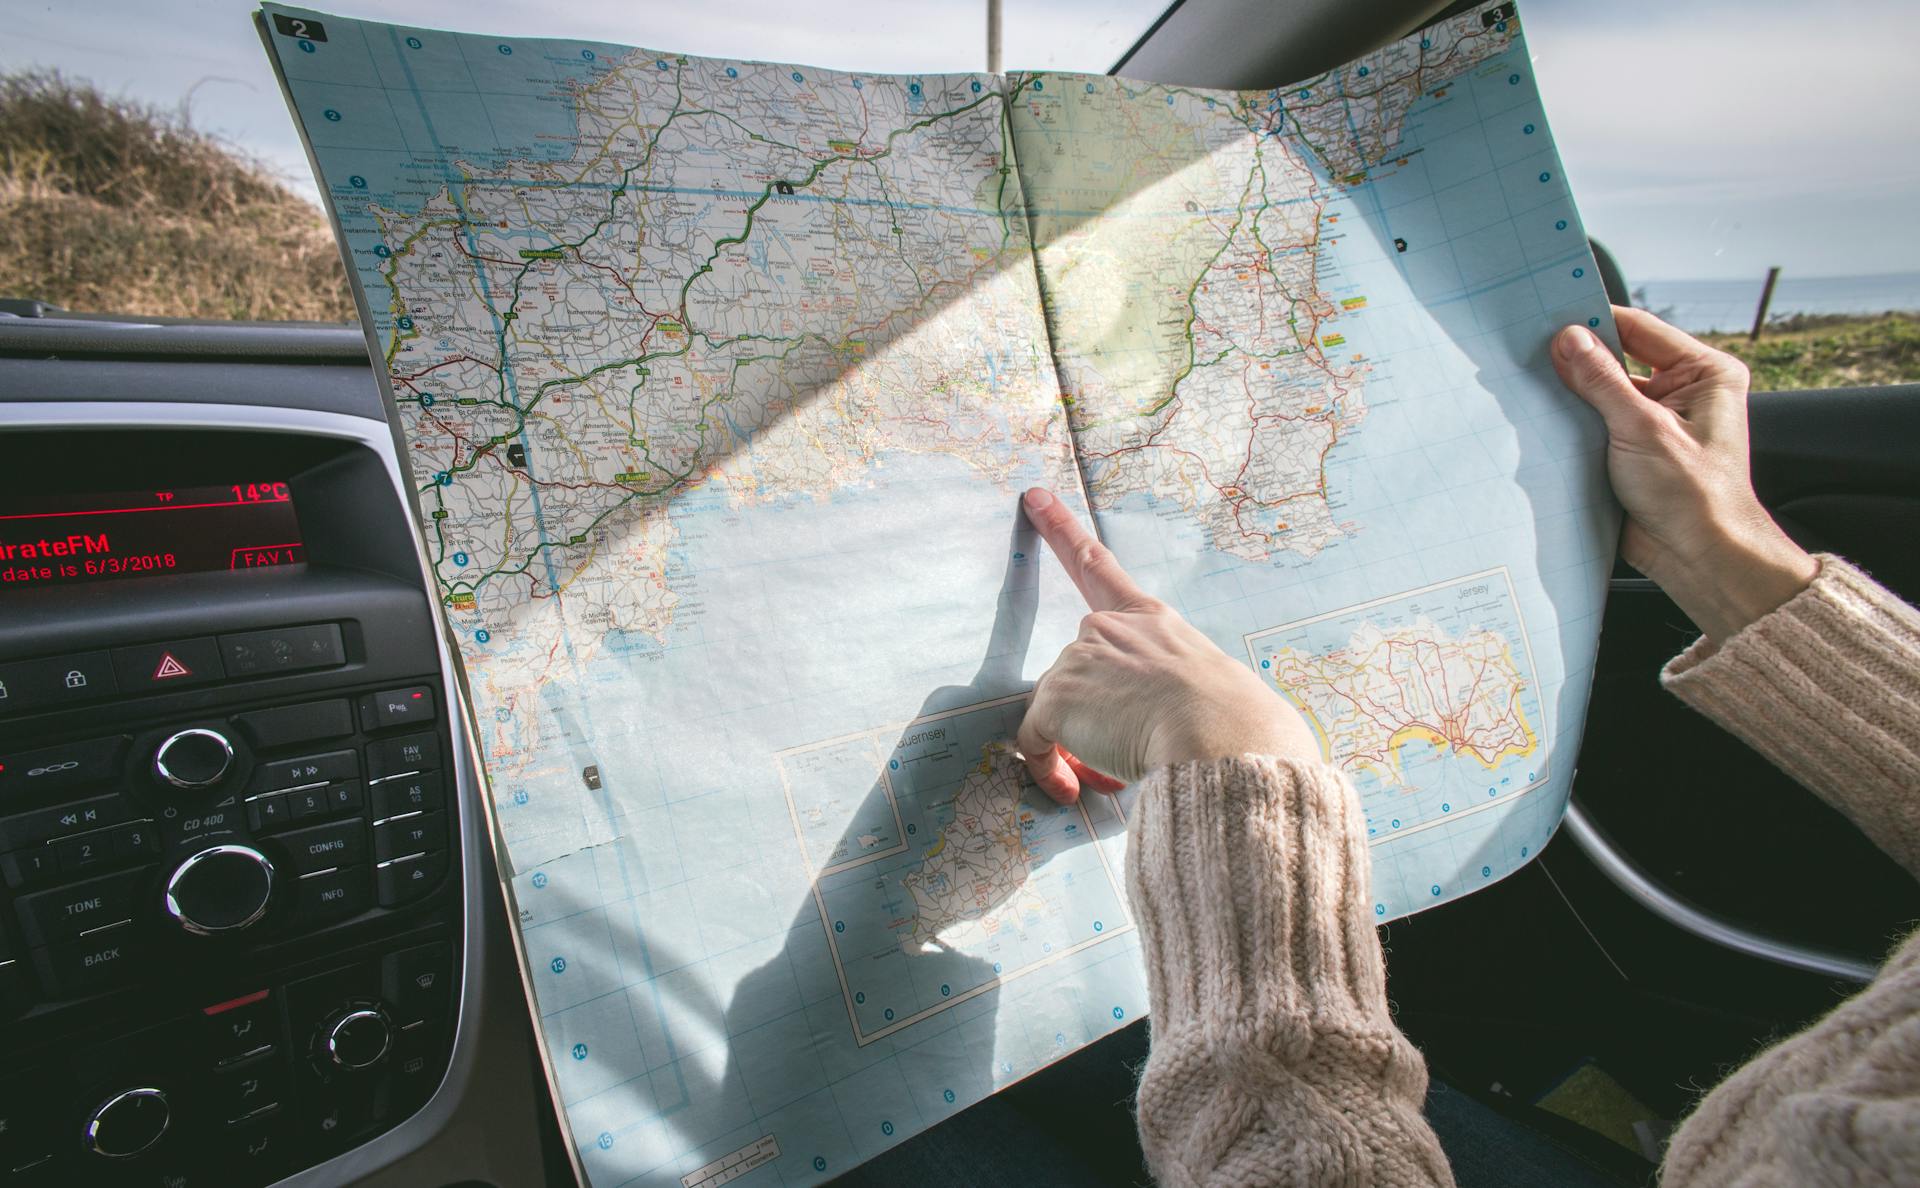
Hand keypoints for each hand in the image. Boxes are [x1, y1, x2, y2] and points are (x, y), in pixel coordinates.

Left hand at [1014, 487, 1319, 802]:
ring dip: (1079, 748)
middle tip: (1120, 755)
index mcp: (1154, 621)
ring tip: (1121, 772)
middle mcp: (1111, 629)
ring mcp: (1080, 658)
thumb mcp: (1214, 690)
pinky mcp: (1057, 696)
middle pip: (1076, 675)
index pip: (1100, 568)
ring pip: (1060, 714)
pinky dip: (1047, 768)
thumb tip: (1169, 733)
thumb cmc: (1238, 727)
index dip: (1063, 531)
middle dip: (1089, 717)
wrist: (1223, 738)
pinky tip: (1074, 788)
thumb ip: (1178, 694)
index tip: (1035, 498)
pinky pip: (1034, 742)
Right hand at [1553, 307, 1815, 642]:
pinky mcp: (1632, 448)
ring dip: (1572, 394)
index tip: (1550, 319)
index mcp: (1704, 372)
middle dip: (1578, 360)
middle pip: (1618, 358)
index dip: (1595, 322)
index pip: (1639, 329)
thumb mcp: (1644, 429)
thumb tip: (1569, 339)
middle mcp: (1683, 390)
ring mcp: (1656, 420)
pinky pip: (1595, 422)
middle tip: (1533, 353)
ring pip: (1602, 391)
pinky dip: (1571, 422)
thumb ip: (1602, 381)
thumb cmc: (1695, 496)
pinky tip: (1542, 420)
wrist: (1699, 558)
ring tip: (1532, 386)